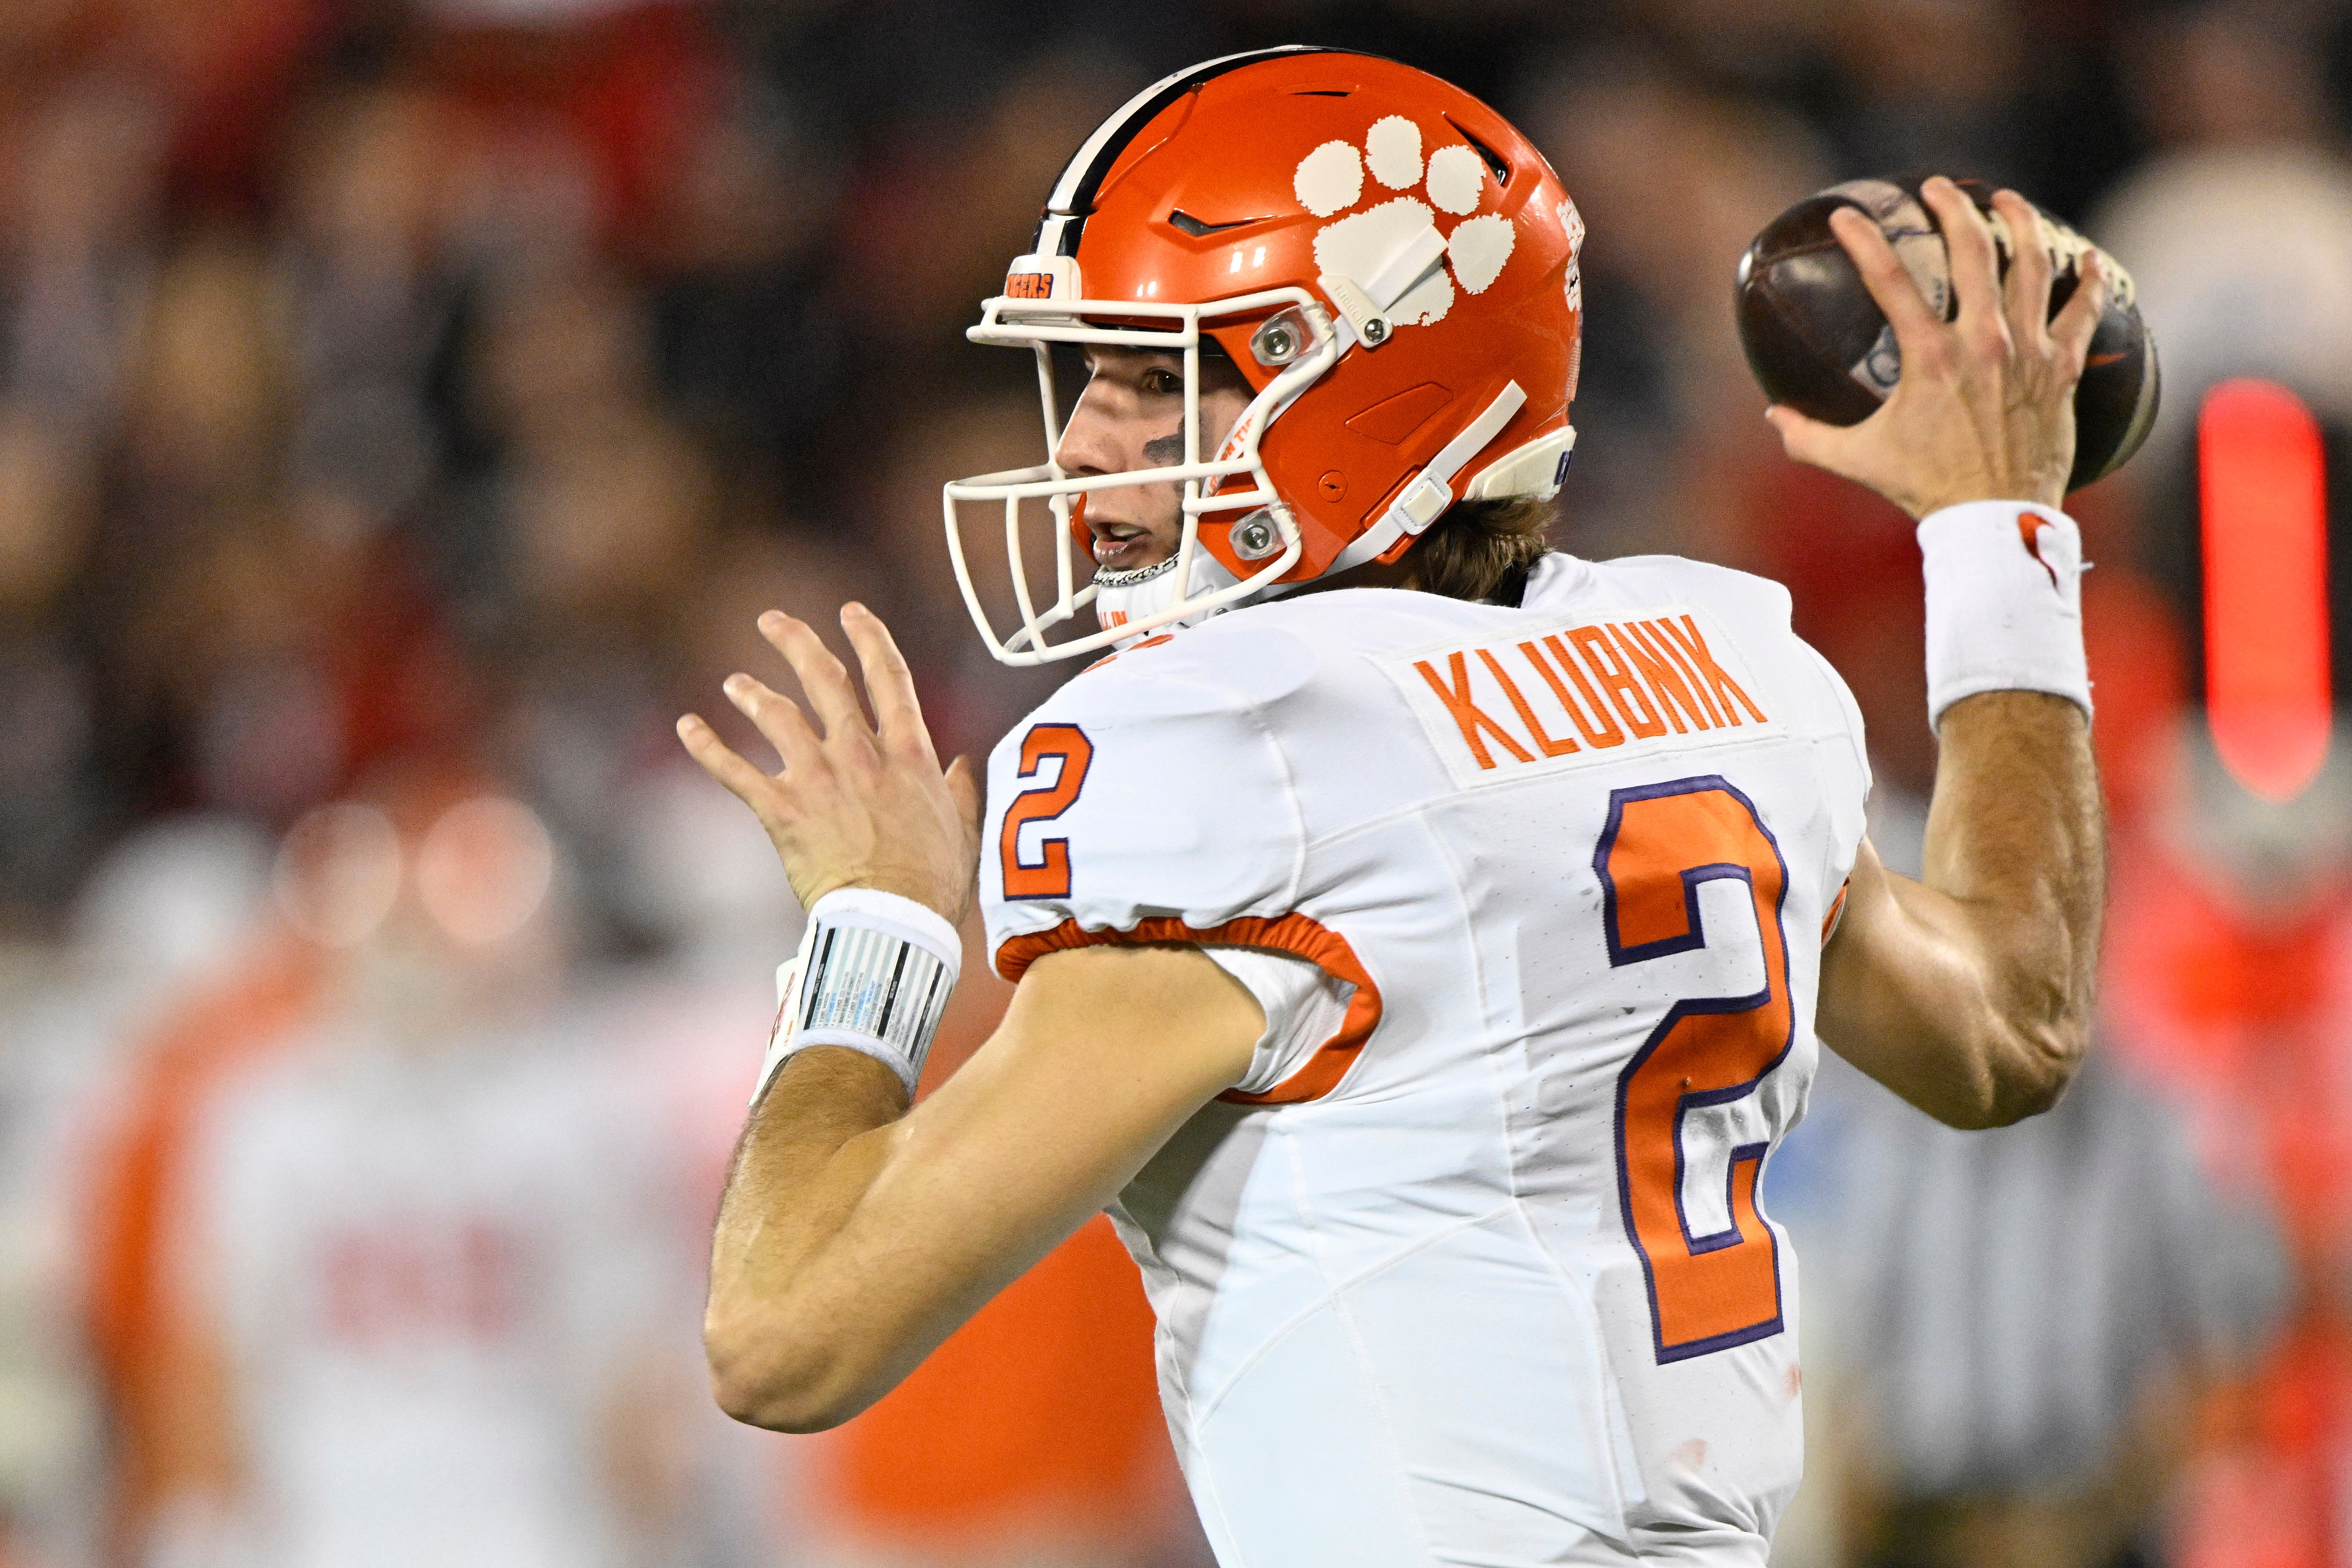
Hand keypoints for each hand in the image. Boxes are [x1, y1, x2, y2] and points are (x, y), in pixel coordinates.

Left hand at [678, 604, 983, 924]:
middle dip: (796, 642)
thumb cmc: (935, 883)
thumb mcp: (963, 830)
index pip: (888, 676)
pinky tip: (688, 726)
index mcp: (908, 752)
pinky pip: (734, 769)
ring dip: (751, 692)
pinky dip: (707, 746)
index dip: (869, 637)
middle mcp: (859, 752)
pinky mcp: (781, 810)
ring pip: (775, 714)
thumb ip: (961, 791)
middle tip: (773, 621)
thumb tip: (964, 765)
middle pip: (823, 678)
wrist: (892, 921)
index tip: (851, 612)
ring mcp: (816, 777)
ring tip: (734, 682)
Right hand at [1765, 177, 2110, 518]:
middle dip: (1953, 208)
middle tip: (1938, 188)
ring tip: (2007, 200)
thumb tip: (1772, 415)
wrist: (1994, 520)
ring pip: (2032, 265)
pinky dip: (2090, 282)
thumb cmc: (1924, 489)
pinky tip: (2088, 259)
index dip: (1864, 239)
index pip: (1890, 279)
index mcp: (1929, 357)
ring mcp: (2029, 351)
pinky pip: (2083, 312)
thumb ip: (1809, 436)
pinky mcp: (2062, 369)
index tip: (1848, 214)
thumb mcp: (1857, 460)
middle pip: (1973, 250)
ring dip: (2020, 224)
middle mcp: (1983, 342)